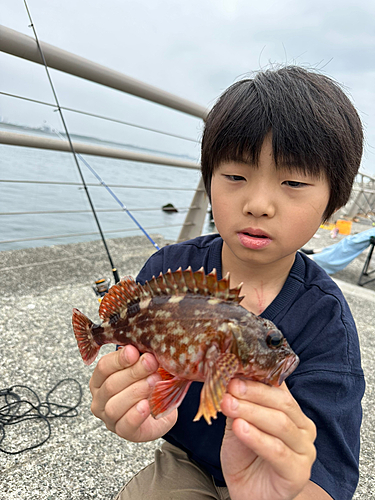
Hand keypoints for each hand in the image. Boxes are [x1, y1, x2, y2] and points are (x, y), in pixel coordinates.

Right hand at [89, 346, 176, 441]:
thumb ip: (140, 358)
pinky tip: (146, 405)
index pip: (103, 367)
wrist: (160, 409)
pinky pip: (126, 425)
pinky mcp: (124, 432)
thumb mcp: (143, 368)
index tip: (135, 351)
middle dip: (133, 372)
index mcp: (100, 380)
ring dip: (136, 391)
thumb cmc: (147, 384)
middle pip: (111, 384)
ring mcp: (109, 418)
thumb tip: (145, 348)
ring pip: (114, 405)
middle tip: (151, 363)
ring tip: (153, 382)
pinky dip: (136, 414)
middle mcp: (100, 399)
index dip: (119, 359)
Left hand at [220, 379, 316, 499]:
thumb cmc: (245, 456)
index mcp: (291, 411)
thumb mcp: (237, 423)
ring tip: (229, 405)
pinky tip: (240, 428)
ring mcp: (304, 450)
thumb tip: (228, 379)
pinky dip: (257, 437)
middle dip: (253, 392)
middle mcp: (303, 427)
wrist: (247, 492)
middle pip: (282, 403)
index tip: (235, 371)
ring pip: (280, 423)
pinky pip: (277, 450)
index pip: (280, 387)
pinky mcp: (298, 472)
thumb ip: (238, 403)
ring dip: (251, 412)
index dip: (258, 377)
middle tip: (231, 386)